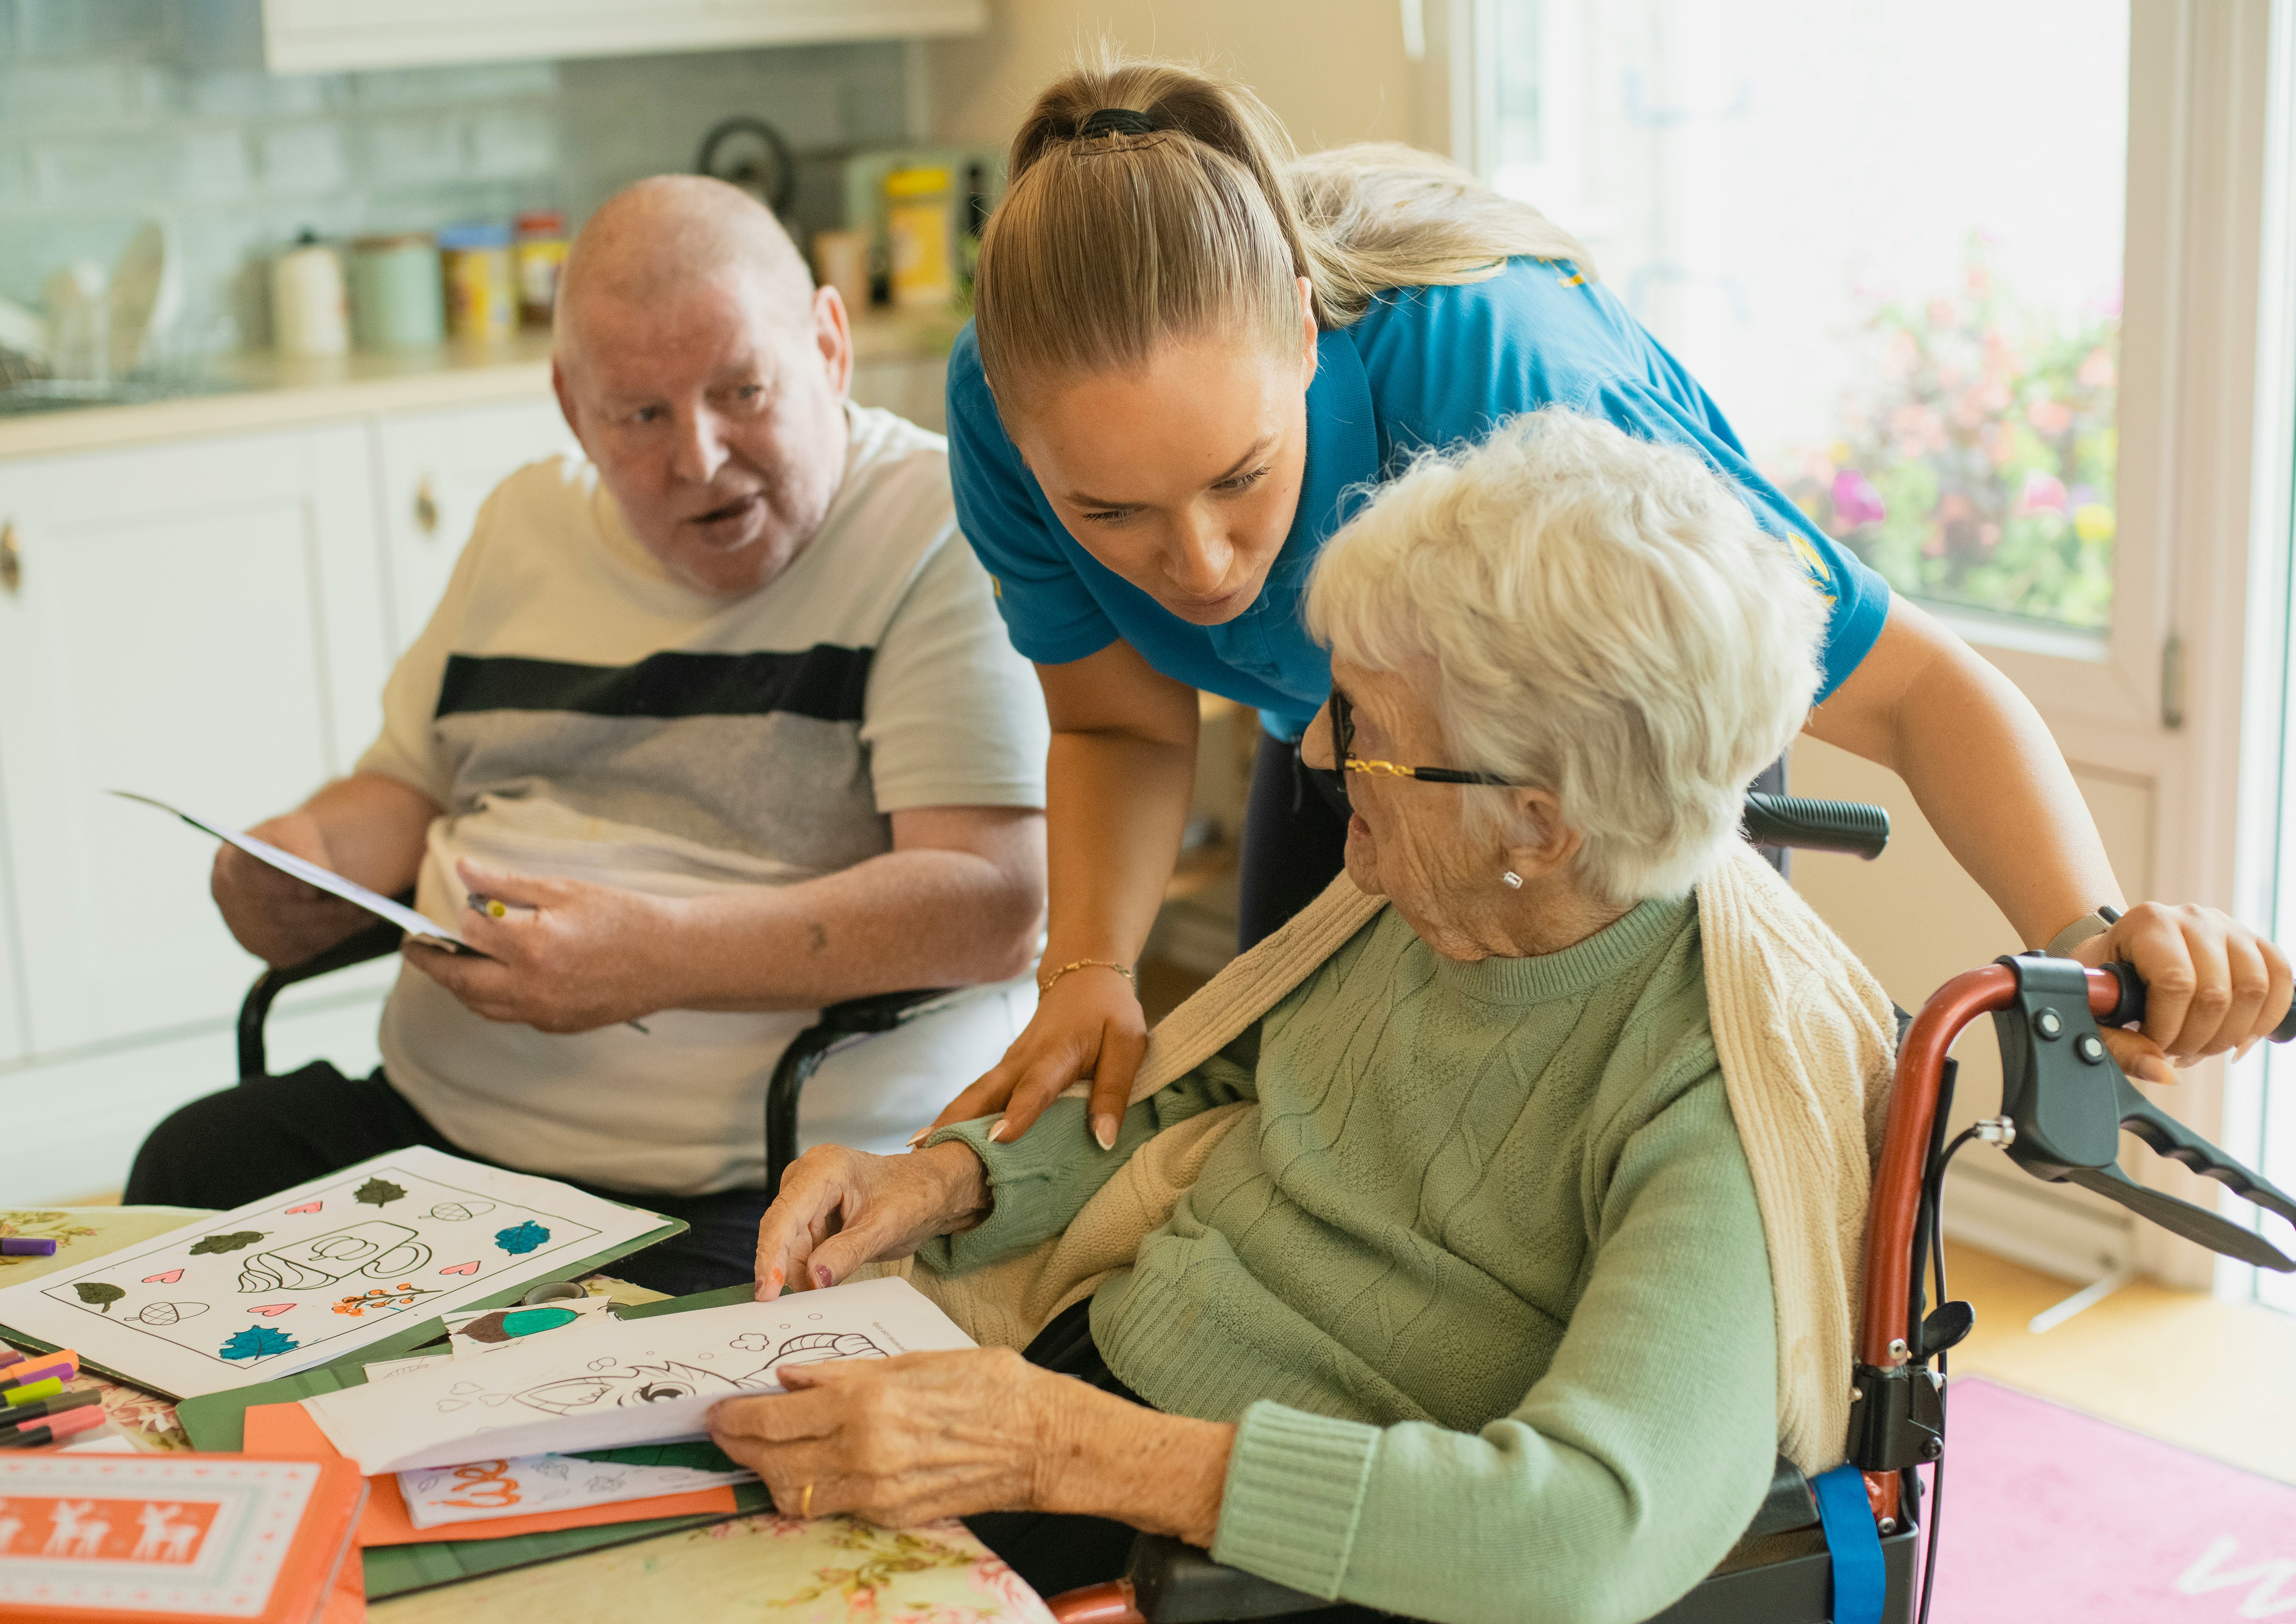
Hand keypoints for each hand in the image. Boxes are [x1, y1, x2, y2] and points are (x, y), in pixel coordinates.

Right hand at [211, 813, 371, 968]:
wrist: (294, 866)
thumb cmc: (293, 843)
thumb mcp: (297, 830)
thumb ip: (303, 847)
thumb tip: (321, 874)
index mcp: (229, 863)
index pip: (250, 876)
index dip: (282, 885)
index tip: (314, 888)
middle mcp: (229, 902)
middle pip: (279, 912)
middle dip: (322, 908)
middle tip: (358, 903)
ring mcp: (247, 931)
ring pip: (297, 933)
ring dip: (335, 924)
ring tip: (368, 911)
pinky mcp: (272, 953)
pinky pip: (307, 948)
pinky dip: (336, 935)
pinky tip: (360, 921)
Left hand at [400, 858, 674, 1032]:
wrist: (674, 958)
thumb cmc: (624, 917)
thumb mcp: (564, 890)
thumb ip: (508, 884)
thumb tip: (464, 870)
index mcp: (534, 946)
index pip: (472, 932)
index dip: (466, 915)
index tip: (463, 907)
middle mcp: (533, 987)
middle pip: (461, 981)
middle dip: (432, 964)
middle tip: (415, 949)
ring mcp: (545, 1012)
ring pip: (481, 1005)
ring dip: (460, 985)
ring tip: (452, 964)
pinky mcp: (559, 1025)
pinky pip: (511, 1015)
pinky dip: (494, 998)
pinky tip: (498, 978)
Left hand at [708, 1348, 1052, 1526]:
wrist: (1040, 1440)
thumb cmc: (986, 1385)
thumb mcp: (910, 1360)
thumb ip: (842, 1373)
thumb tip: (790, 1379)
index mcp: (865, 1400)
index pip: (773, 1418)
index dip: (735, 1418)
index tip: (716, 1413)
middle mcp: (863, 1449)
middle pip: (773, 1461)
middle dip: (740, 1447)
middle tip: (725, 1432)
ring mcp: (876, 1490)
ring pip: (794, 1493)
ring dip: (769, 1474)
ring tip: (761, 1453)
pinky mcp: (891, 1515)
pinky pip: (833, 1506)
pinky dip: (810, 1488)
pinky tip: (809, 1467)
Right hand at [753, 1141, 987, 1298]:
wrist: (931, 1190)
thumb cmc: (914, 1194)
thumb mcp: (886, 1227)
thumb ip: (847, 1253)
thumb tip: (813, 1280)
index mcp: (824, 1168)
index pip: (785, 1215)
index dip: (772, 1255)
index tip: (767, 1292)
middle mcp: (807, 1178)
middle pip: (781, 1234)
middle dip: (787, 1271)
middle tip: (801, 1306)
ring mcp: (807, 1198)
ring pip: (788, 1248)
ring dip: (800, 1274)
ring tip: (825, 1291)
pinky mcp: (811, 1217)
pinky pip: (800, 1251)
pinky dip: (809, 1271)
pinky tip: (823, 1283)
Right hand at [925, 965, 1143, 1148]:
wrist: (1084, 977)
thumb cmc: (1109, 1013)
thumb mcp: (1128, 1047)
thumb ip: (1114, 1092)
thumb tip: (1103, 1141)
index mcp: (1057, 1053)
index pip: (1036, 1086)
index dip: (1018, 1112)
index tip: (997, 1138)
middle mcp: (1023, 1059)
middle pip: (985, 1091)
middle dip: (956, 1121)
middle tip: (927, 1151)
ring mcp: (1008, 1063)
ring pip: (974, 1094)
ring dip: (946, 1121)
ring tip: (918, 1151)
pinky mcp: (1004, 1070)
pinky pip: (978, 1096)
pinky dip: (957, 1117)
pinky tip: (938, 1140)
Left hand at [2071, 902, 2293, 1081]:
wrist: (2119, 951)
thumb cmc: (2105, 982)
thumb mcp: (2094, 1010)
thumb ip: (2119, 1046)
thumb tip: (2165, 1074)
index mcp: (2148, 923)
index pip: (2175, 984)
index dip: (2168, 1029)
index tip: (2152, 1043)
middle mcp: (2192, 917)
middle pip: (2217, 993)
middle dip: (2197, 1039)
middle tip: (2175, 1050)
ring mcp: (2228, 926)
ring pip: (2254, 989)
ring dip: (2231, 1034)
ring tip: (2201, 1045)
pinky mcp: (2253, 942)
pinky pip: (2281, 978)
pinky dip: (2267, 1017)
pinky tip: (2241, 1040)